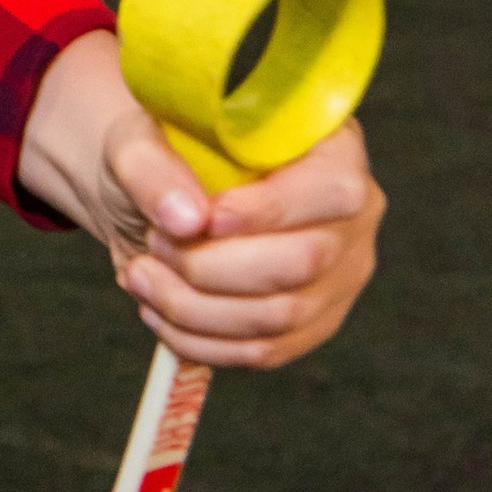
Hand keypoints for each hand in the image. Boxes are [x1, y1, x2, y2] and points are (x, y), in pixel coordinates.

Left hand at [17, 27, 382, 368]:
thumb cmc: (161, 157)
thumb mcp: (138, 139)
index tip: (204, 220)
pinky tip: (159, 311)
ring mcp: (339, 276)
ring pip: (282, 316)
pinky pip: (265, 351)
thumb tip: (186, 219)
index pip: (332, 189)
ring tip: (143, 276)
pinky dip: (202, 340)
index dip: (269, 211)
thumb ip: (153, 167)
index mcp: (332, 148)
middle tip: (154, 245)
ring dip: (197, 307)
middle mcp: (352, 216)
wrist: (159, 199)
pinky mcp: (311, 324)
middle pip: (306, 261)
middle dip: (214, 265)